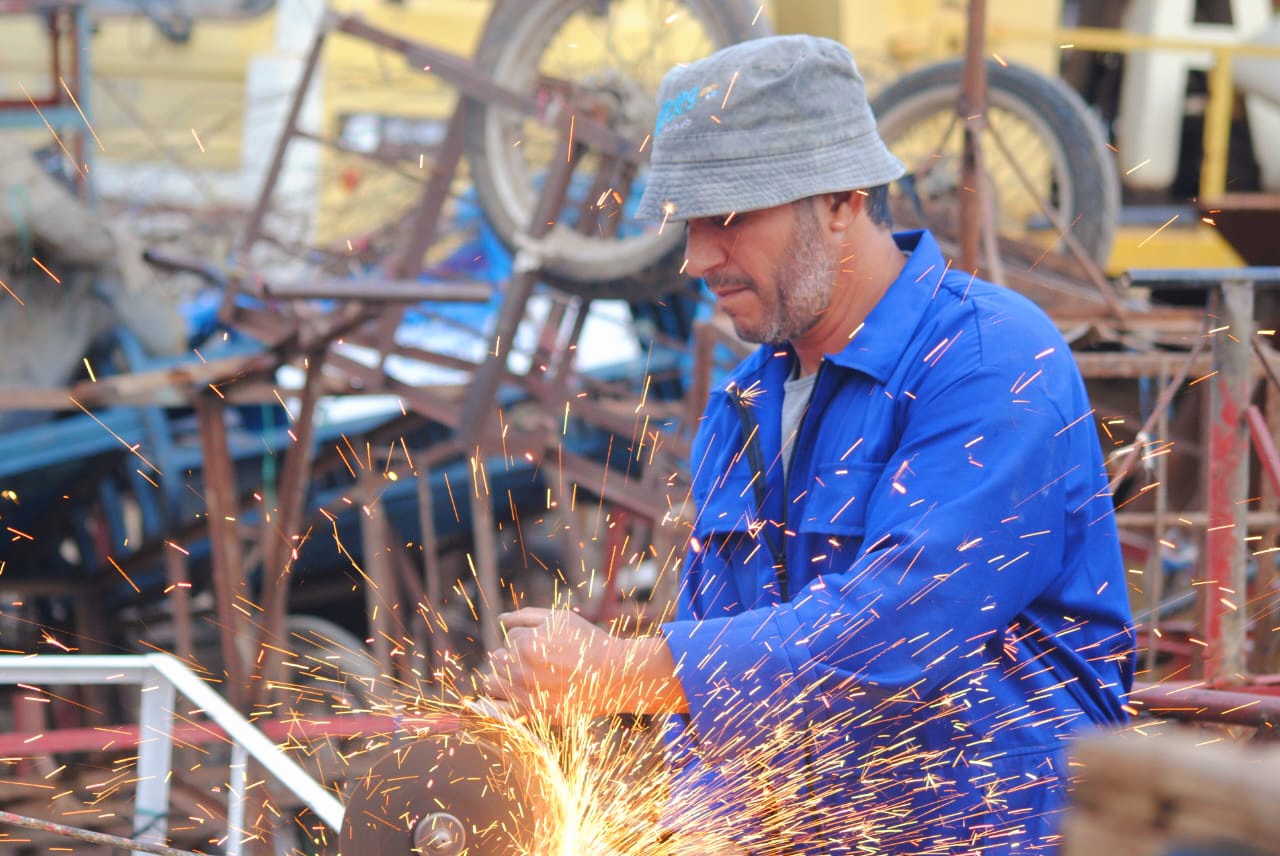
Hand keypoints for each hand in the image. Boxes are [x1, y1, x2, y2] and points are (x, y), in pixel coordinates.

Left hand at [480, 607, 686, 719]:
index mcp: (526, 644)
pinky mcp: (531, 714)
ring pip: (490, 683)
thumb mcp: (560, 619)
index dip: (527, 637)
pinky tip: (513, 695)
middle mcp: (520, 670)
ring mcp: (524, 695)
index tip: (547, 643)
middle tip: (539, 659)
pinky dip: (498, 702)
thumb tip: (500, 619)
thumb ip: (526, 615)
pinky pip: (498, 710)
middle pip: (498, 658)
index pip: (510, 637)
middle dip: (513, 655)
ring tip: (525, 675)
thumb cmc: (589, 643)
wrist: (614, 677)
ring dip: (501, 677)